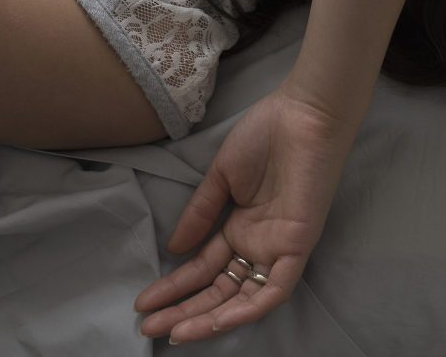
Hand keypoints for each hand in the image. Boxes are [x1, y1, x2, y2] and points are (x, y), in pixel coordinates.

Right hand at [133, 85, 359, 344]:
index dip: (175, 286)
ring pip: (244, 299)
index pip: (205, 269)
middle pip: (219, 290)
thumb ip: (200, 214)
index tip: (144, 301)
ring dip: (210, 318)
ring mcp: (278, 248)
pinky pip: (275, 289)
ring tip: (174, 331)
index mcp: (241, 228)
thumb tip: (173, 249)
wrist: (302, 114)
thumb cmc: (266, 136)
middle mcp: (258, 245)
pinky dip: (249, 308)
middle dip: (184, 309)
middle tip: (147, 325)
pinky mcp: (298, 246)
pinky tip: (220, 320)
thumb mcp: (222, 177)